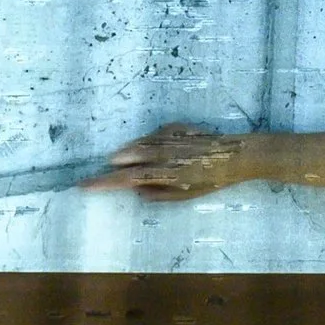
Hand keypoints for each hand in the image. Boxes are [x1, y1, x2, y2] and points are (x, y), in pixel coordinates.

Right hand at [81, 124, 256, 199]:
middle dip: (112, 165)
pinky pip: (155, 134)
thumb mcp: (189, 195)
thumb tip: (138, 192)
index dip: (106, 182)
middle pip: (130, 158)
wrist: (238, 155)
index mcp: (166, 174)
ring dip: (126, 150)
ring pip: (140, 144)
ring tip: (114, 158)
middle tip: (95, 172)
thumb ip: (162, 194)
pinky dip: (145, 140)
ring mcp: (170, 139)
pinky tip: (140, 144)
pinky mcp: (178, 128)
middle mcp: (165, 155)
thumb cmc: (214, 180)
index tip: (86, 185)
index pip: (128, 179)